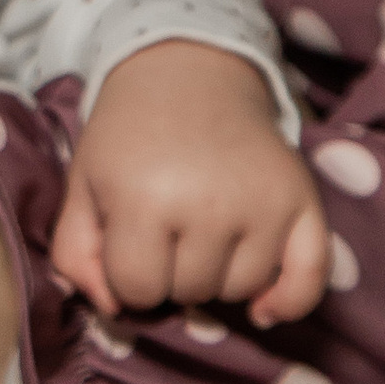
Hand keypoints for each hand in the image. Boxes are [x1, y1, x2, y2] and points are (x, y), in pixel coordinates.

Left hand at [50, 44, 329, 325]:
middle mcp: (208, 204)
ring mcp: (261, 203)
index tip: (127, 243)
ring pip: (238, 291)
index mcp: (142, 198)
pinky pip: (308, 279)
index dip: (127, 275)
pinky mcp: (301, 199)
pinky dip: (289, 302)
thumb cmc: (128, 136)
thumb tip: (113, 310)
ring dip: (218, 277)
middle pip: (189, 293)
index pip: (136, 289)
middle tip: (167, 228)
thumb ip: (76, 253)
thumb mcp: (83, 185)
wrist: (189, 73)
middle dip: (171, 273)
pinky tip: (263, 309)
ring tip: (202, 232)